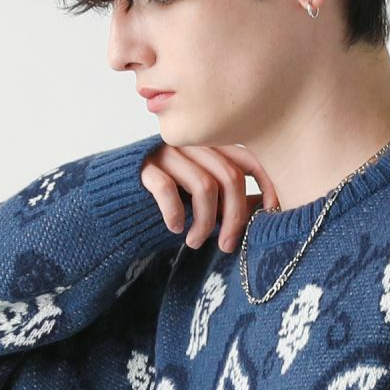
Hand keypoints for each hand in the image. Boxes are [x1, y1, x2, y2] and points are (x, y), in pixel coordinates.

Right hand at [140, 142, 278, 253]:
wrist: (118, 199)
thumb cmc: (167, 202)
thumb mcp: (203, 198)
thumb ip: (229, 197)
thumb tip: (266, 211)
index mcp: (212, 147)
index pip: (250, 159)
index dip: (267, 185)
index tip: (272, 213)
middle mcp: (193, 144)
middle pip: (229, 176)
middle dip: (234, 217)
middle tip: (226, 245)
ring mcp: (168, 151)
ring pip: (204, 186)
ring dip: (204, 222)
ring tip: (194, 242)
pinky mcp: (144, 166)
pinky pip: (168, 189)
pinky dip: (176, 214)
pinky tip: (175, 228)